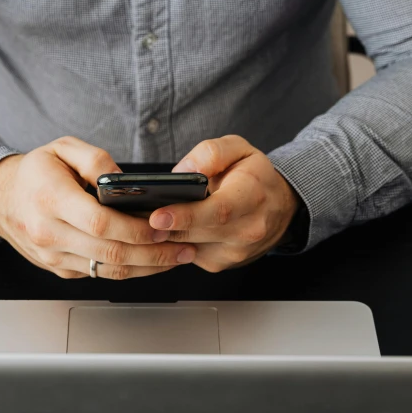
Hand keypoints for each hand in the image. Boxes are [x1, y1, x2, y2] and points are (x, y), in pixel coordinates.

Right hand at [0, 136, 195, 280]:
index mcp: (51, 199)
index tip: (163, 224)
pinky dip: (129, 271)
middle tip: (184, 246)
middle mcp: (49, 233)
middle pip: (109, 252)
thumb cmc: (35, 171)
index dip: (134, 228)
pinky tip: (151, 261)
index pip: (99, 222)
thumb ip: (95, 159)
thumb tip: (124, 180)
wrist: (0, 198)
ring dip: (147, 268)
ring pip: (107, 271)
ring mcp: (53, 256)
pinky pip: (98, 274)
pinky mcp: (59, 268)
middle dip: (152, 252)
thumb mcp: (62, 147)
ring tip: (177, 257)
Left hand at [149, 135, 300, 272]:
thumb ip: (212, 153)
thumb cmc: (255, 175)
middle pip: (198, 233)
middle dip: (163, 227)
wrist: (279, 206)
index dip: (186, 216)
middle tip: (133, 216)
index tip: (157, 216)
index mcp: (252, 196)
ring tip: (140, 218)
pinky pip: (188, 255)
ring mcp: (235, 251)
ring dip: (163, 237)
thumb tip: (184, 170)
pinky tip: (161, 226)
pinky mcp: (221, 263)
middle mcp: (247, 229)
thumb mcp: (239, 148)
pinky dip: (172, 242)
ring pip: (189, 248)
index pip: (218, 211)